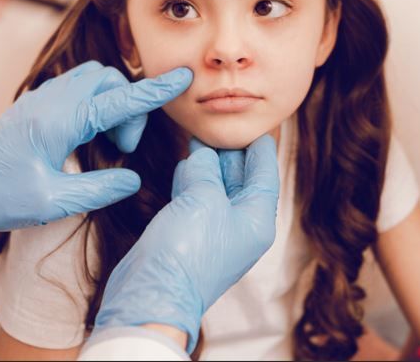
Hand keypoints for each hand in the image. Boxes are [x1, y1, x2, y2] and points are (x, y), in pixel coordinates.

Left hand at [0, 61, 191, 234]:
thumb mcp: (51, 202)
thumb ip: (98, 190)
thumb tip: (133, 180)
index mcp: (59, 121)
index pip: (119, 100)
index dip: (154, 91)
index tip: (183, 77)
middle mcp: (52, 100)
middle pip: (110, 80)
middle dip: (129, 107)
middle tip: (122, 149)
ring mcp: (42, 97)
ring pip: (95, 79)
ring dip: (112, 102)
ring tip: (107, 144)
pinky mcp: (36, 102)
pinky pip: (79, 86)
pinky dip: (96, 102)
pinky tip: (89, 135)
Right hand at [90, 136, 279, 353]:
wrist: (154, 292)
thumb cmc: (187, 250)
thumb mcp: (203, 197)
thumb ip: (206, 169)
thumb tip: (203, 154)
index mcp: (257, 220)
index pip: (265, 175)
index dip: (260, 148)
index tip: (258, 126)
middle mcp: (240, 226)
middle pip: (241, 179)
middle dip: (230, 152)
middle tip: (220, 125)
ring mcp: (214, 231)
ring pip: (216, 188)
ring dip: (209, 164)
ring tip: (201, 138)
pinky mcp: (190, 234)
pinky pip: (197, 200)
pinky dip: (192, 180)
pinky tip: (186, 165)